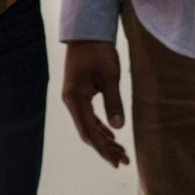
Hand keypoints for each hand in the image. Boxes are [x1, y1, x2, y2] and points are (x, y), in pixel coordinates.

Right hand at [60, 41, 128, 167]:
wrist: (87, 33)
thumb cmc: (99, 51)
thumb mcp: (109, 76)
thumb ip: (113, 102)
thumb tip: (118, 128)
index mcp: (75, 98)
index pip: (88, 131)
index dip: (102, 149)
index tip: (116, 161)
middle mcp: (71, 100)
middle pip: (87, 132)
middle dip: (104, 148)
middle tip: (123, 161)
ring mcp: (74, 97)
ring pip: (88, 125)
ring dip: (103, 140)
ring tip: (120, 153)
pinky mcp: (79, 93)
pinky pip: (88, 117)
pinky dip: (100, 128)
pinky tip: (111, 136)